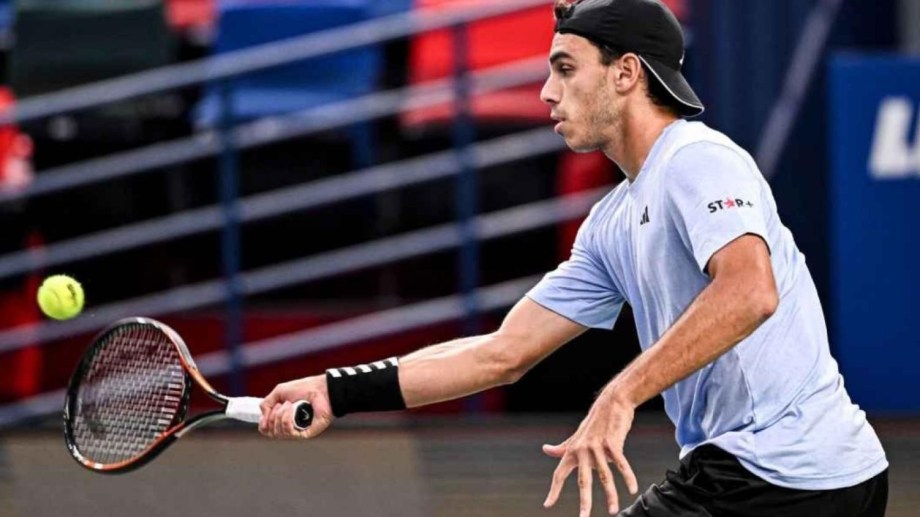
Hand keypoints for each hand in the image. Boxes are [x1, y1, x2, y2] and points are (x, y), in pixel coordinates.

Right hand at [259, 375, 334, 439]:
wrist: (321, 389)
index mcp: (282, 419)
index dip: (263, 423)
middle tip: (281, 404)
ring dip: (281, 415)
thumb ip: (266, 404)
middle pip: (270, 433)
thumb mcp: (279, 392)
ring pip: (279, 433)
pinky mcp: (306, 433)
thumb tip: (262, 418)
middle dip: (272, 416)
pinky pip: (290, 433)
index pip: (266, 430)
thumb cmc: (304, 389)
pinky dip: (287, 419)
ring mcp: (297, 431)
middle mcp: (289, 427)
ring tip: (289, 404)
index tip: (266, 412)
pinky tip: (293, 409)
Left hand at [543, 393, 638, 515]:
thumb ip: (562, 447)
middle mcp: (582, 451)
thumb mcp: (576, 436)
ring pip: (605, 476)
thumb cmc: (593, 423)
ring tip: (613, 510)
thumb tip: (545, 449)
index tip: (547, 505)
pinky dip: (628, 477)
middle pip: (583, 481)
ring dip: (610, 495)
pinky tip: (633, 490)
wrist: (610, 403)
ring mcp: (597, 447)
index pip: (559, 474)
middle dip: (584, 501)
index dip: (554, 490)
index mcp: (572, 451)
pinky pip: (621, 464)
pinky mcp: (613, 443)